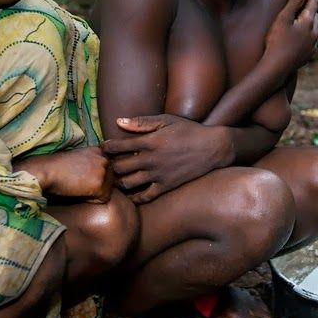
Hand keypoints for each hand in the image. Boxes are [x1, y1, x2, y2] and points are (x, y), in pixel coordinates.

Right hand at [18, 146, 112, 201]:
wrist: (45, 171)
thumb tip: (103, 178)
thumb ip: (93, 163)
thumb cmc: (57, 167)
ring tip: (77, 185)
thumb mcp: (79, 158)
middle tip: (76, 181)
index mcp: (100, 151)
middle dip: (96, 186)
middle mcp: (105, 159)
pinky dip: (90, 200)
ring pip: (107, 191)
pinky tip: (77, 191)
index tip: (78, 175)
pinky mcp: (100, 185)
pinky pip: (102, 200)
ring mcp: (104, 171)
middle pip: (110, 181)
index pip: (107, 171)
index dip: (93, 178)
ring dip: (93, 193)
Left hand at [101, 114, 231, 203]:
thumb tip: (118, 121)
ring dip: (119, 181)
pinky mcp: (167, 186)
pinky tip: (132, 194)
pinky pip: (146, 196)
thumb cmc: (189, 130)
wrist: (212, 148)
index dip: (106, 147)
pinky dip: (135, 197)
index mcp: (149, 142)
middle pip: (119, 167)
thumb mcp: (166, 120)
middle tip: (109, 164)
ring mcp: (158, 175)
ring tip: (117, 178)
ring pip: (128, 183)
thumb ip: (141, 122)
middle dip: (111, 165)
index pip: (118, 146)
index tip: (104, 147)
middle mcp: (151, 160)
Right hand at [263, 0, 317, 75]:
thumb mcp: (283, 18)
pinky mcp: (309, 55)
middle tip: (302, 2)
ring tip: (302, 19)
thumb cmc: (276, 41)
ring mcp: (313, 45)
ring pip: (316, 29)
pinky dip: (308, 35)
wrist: (277, 68)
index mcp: (309, 21)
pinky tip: (301, 37)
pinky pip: (312, 41)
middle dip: (310, 7)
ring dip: (311, 22)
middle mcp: (315, 33)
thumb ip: (294, 0)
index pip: (313, 2)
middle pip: (315, 15)